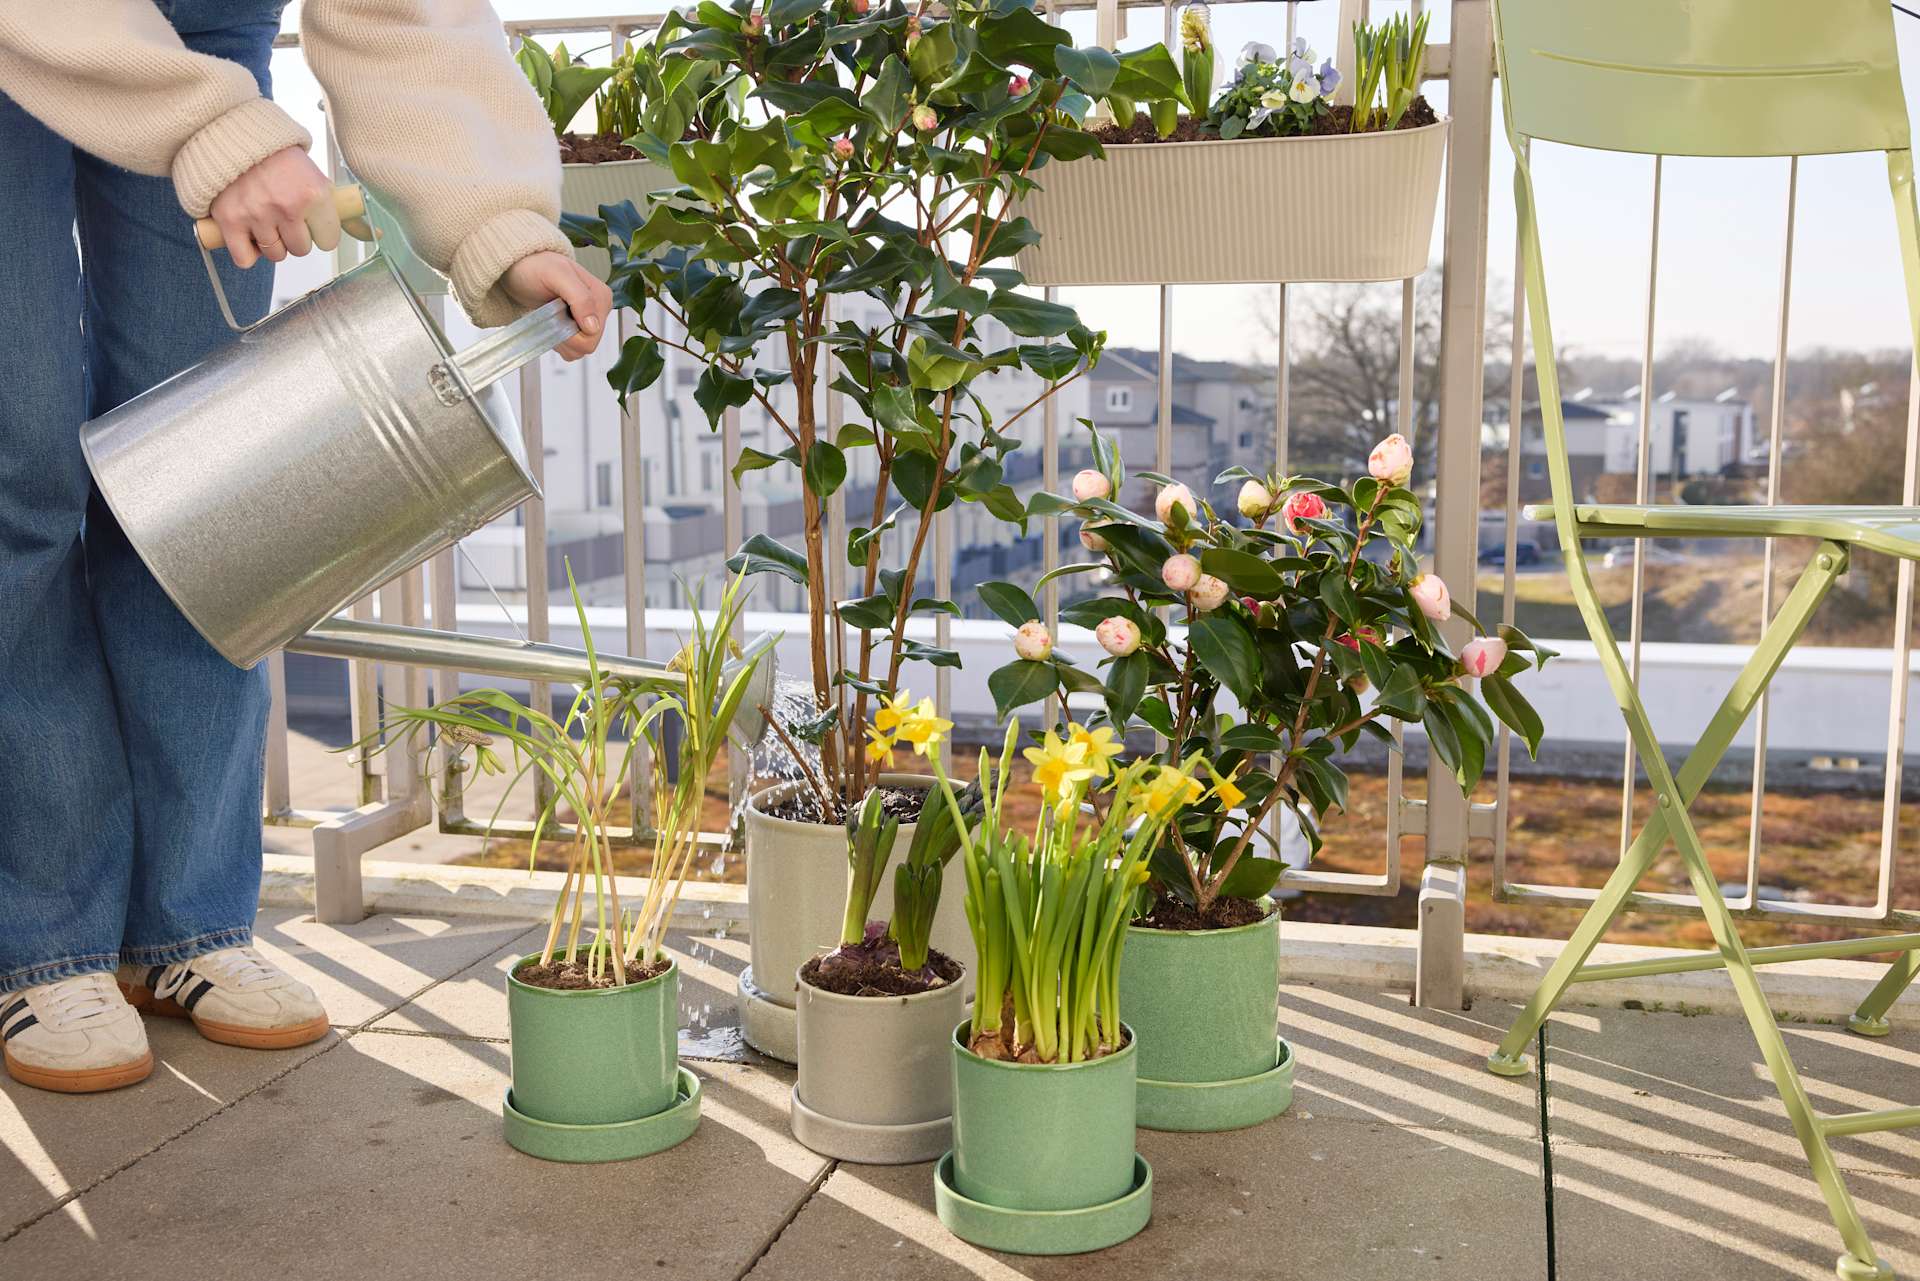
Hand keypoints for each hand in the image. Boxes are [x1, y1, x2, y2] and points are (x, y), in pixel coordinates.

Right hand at [207, 146, 339, 268]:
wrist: (238, 138)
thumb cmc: (280, 160)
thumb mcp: (316, 178)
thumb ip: (337, 208)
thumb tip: (373, 233)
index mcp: (315, 195)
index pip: (328, 242)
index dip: (320, 233)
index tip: (311, 221)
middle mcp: (287, 207)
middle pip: (301, 250)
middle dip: (295, 237)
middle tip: (285, 216)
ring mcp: (257, 215)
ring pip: (275, 255)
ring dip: (272, 243)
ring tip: (266, 219)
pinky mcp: (230, 220)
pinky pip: (245, 259)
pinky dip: (247, 253)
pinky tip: (249, 235)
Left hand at [501, 252, 612, 359]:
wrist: (520, 270)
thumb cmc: (535, 267)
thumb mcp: (557, 275)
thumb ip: (579, 298)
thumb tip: (593, 327)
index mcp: (601, 297)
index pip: (594, 334)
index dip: (571, 332)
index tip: (555, 314)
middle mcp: (598, 310)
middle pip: (587, 344)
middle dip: (564, 335)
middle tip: (550, 315)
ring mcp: (588, 321)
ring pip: (578, 350)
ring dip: (559, 339)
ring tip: (549, 317)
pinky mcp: (576, 330)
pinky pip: (571, 350)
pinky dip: (557, 341)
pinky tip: (550, 324)